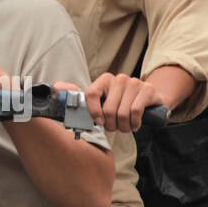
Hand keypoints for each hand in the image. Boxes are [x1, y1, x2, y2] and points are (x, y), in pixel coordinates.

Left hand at [54, 72, 170, 133]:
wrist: (150, 100)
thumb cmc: (122, 104)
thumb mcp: (103, 101)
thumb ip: (83, 98)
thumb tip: (57, 88)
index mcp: (104, 80)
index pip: (91, 94)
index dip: (93, 112)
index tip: (98, 122)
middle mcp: (119, 79)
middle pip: (108, 110)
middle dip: (111, 125)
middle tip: (115, 127)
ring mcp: (134, 83)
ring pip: (122, 113)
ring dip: (124, 127)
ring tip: (126, 127)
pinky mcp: (147, 90)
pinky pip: (135, 112)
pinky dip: (135, 123)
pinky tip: (135, 124)